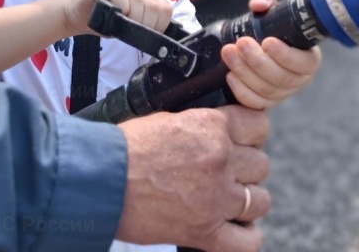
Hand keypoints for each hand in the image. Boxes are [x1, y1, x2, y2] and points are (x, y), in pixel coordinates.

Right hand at [64, 0, 171, 35]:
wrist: (78, 15)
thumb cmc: (104, 20)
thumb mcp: (128, 24)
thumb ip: (142, 23)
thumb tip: (155, 36)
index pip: (164, 7)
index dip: (160, 24)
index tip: (149, 35)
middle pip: (153, 4)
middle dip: (147, 23)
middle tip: (136, 32)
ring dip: (134, 17)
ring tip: (126, 24)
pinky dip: (122, 6)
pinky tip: (118, 13)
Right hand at [116, 106, 270, 250]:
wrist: (98, 179)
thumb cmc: (124, 149)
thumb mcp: (168, 119)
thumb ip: (202, 126)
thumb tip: (223, 132)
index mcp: (211, 126)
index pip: (258, 125)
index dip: (251, 135)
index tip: (243, 141)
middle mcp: (220, 159)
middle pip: (261, 164)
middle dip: (246, 169)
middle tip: (226, 173)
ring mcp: (216, 197)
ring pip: (261, 200)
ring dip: (249, 201)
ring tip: (228, 201)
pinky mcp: (204, 231)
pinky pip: (247, 242)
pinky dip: (246, 237)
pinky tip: (235, 229)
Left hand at [221, 0, 321, 109]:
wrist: (255, 42)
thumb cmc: (270, 25)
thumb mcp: (271, 8)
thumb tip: (259, 5)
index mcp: (308, 58)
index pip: (304, 63)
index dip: (285, 55)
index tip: (267, 41)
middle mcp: (298, 79)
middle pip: (282, 78)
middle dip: (258, 61)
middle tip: (240, 44)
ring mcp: (282, 93)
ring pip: (266, 90)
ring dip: (245, 73)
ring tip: (228, 54)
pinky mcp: (265, 102)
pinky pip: (255, 103)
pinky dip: (241, 92)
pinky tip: (230, 76)